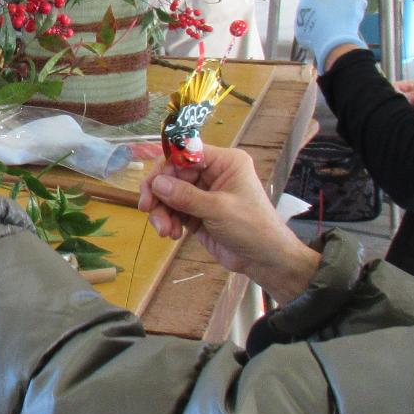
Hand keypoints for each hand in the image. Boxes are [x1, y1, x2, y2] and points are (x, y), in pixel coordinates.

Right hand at [137, 148, 320, 303]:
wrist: (265, 260)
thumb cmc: (252, 227)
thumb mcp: (219, 209)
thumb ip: (186, 196)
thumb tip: (156, 183)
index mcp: (224, 162)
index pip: (187, 153)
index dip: (166, 165)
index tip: (152, 184)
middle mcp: (212, 174)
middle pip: (173, 174)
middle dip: (159, 193)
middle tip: (147, 209)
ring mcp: (203, 194)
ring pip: (169, 194)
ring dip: (162, 211)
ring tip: (164, 230)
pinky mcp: (196, 213)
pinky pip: (173, 210)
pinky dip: (168, 221)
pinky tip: (171, 234)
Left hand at [293, 0, 369, 64]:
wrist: (335, 47)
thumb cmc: (344, 17)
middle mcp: (303, 2)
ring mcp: (301, 19)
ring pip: (316, 8)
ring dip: (329, 7)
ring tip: (346, 13)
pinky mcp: (302, 33)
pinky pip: (312, 23)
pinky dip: (322, 22)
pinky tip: (335, 27)